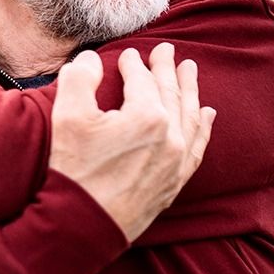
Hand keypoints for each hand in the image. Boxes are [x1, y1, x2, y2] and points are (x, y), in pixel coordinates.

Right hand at [48, 44, 215, 241]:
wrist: (82, 224)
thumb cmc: (74, 170)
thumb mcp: (68, 116)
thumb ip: (80, 78)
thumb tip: (91, 59)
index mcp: (147, 116)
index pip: (142, 80)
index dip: (134, 64)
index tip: (128, 54)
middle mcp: (170, 136)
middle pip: (170, 93)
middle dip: (167, 69)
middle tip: (167, 49)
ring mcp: (177, 160)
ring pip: (189, 116)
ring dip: (190, 90)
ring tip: (190, 70)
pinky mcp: (175, 181)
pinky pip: (197, 147)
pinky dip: (202, 127)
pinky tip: (206, 114)